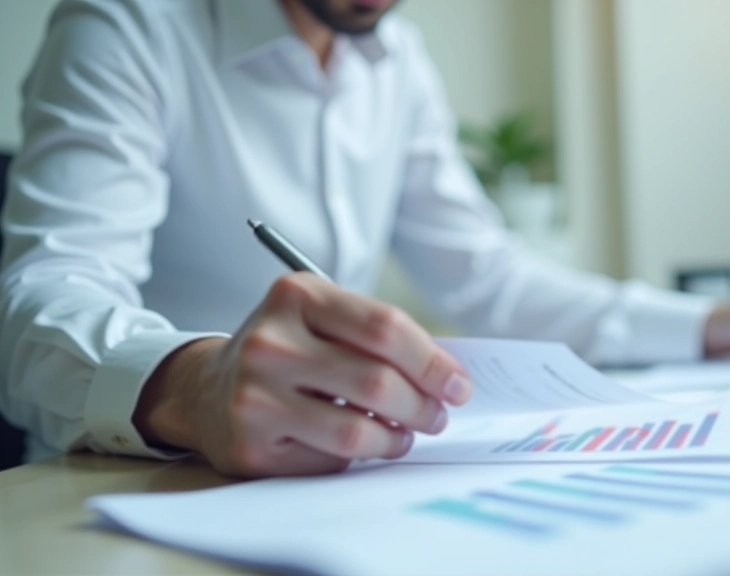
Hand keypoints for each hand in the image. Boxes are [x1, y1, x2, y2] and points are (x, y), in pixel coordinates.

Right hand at [134, 273, 471, 477]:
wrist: (205, 388)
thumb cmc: (286, 350)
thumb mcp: (322, 319)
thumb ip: (377, 336)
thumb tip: (446, 377)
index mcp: (298, 296)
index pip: (384, 327)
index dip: (432, 361)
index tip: (458, 385)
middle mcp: (271, 342)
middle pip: (377, 381)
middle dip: (422, 406)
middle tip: (436, 416)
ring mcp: (255, 395)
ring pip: (357, 429)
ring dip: (396, 438)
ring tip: (403, 435)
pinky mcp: (250, 444)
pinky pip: (330, 458)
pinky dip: (356, 455)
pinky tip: (357, 443)